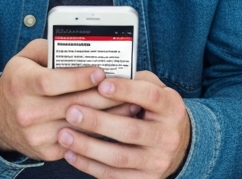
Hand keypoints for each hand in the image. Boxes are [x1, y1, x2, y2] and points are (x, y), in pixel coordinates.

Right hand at [0, 40, 141, 161]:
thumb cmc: (19, 81)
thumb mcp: (26, 57)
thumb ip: (49, 48)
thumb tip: (77, 44)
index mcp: (20, 84)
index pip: (51, 82)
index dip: (78, 78)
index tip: (101, 71)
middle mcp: (26, 112)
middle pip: (71, 104)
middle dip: (102, 95)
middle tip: (125, 86)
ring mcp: (36, 135)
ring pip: (79, 125)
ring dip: (107, 115)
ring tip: (128, 103)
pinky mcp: (46, 151)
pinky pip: (78, 140)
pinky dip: (98, 131)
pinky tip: (113, 121)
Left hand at [57, 72, 190, 178]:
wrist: (177, 145)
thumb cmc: (155, 109)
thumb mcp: (153, 88)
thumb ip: (133, 80)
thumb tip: (99, 73)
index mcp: (171, 107)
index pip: (149, 96)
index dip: (125, 90)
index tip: (100, 84)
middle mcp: (168, 136)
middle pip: (130, 131)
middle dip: (97, 122)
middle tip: (70, 111)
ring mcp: (158, 162)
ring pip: (119, 157)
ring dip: (88, 147)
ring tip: (63, 135)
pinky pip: (114, 176)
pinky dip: (90, 166)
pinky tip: (71, 154)